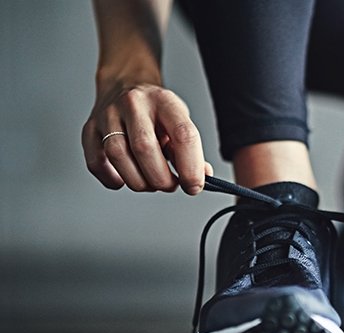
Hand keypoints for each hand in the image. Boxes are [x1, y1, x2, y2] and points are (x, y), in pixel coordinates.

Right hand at [81, 82, 210, 193]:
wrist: (124, 84)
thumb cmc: (155, 108)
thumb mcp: (179, 119)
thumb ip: (190, 148)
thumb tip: (201, 176)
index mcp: (164, 101)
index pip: (183, 134)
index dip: (191, 166)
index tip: (194, 185)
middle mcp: (133, 104)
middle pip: (145, 148)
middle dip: (161, 178)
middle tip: (170, 185)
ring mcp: (107, 115)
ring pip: (118, 155)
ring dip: (138, 181)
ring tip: (151, 183)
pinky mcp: (89, 128)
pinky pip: (96, 162)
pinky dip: (112, 178)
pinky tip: (125, 178)